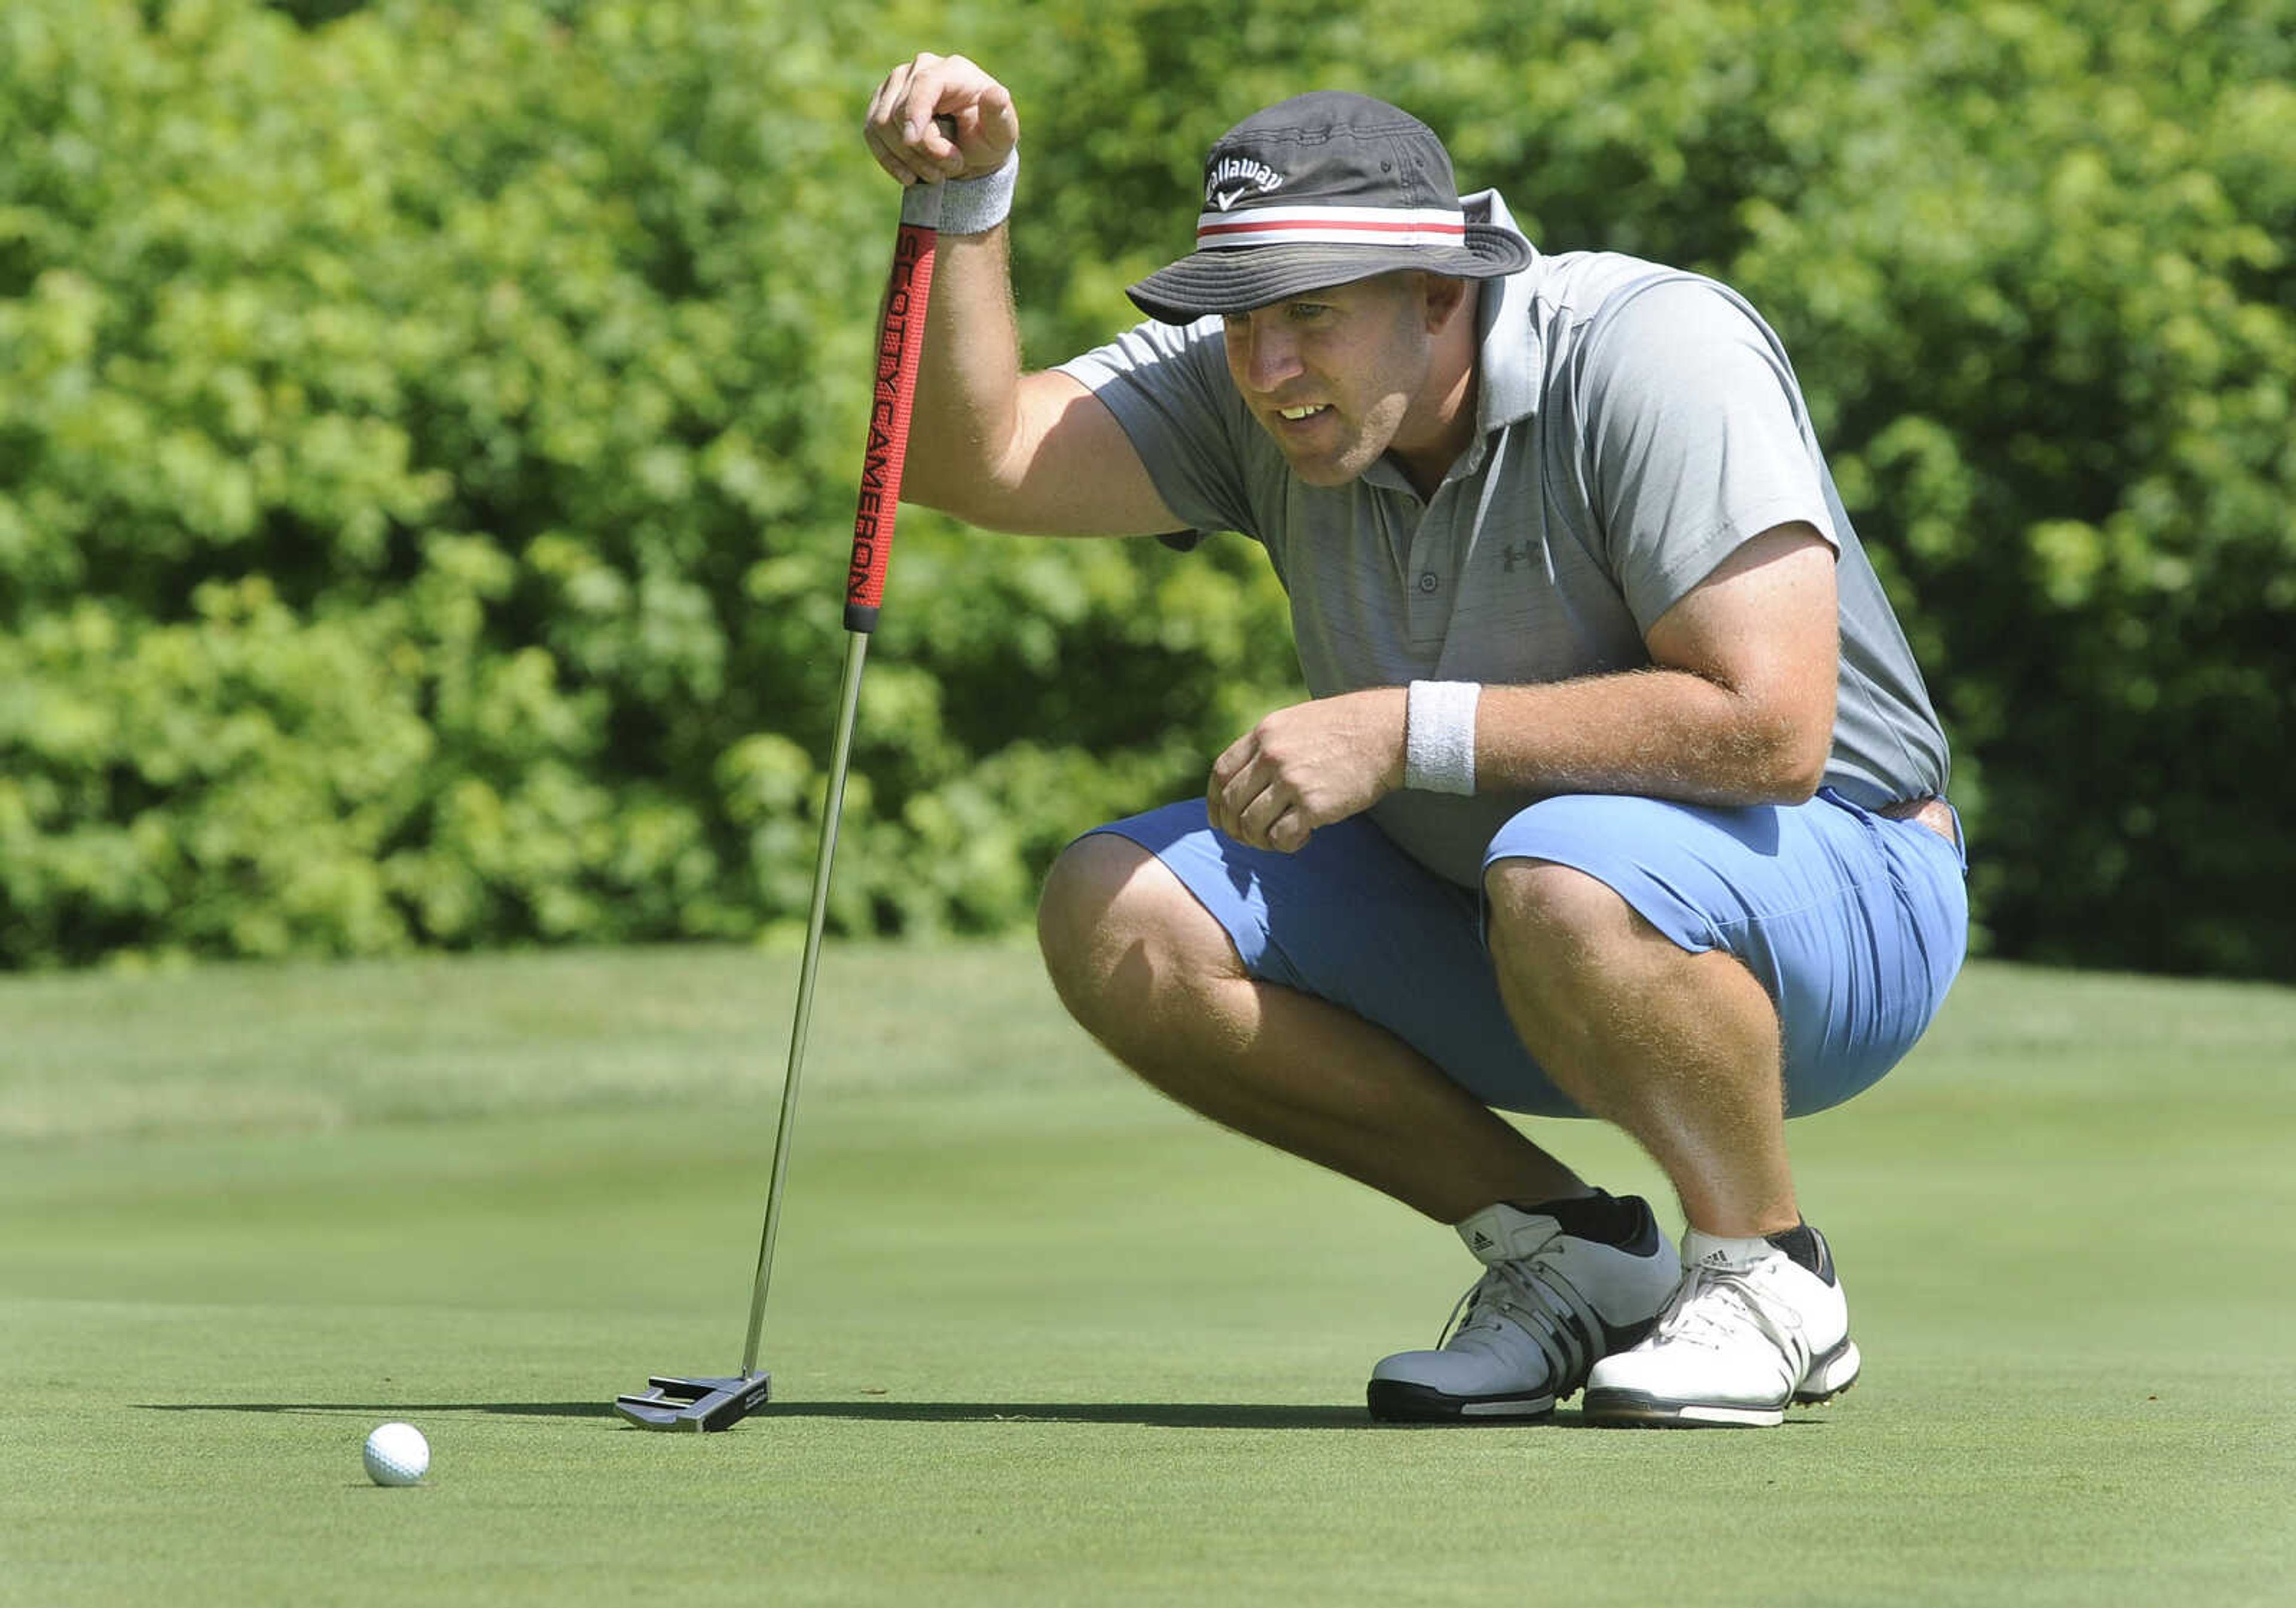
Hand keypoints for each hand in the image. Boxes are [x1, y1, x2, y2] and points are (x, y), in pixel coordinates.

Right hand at [863, 53, 1019, 186]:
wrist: (971, 152)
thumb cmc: (988, 139)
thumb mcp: (1002, 133)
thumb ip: (1000, 115)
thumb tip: (995, 94)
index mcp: (953, 69)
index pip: (924, 83)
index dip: (915, 112)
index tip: (913, 141)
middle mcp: (920, 68)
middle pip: (901, 110)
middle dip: (922, 149)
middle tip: (951, 170)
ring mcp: (896, 84)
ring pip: (882, 123)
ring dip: (907, 159)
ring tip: (935, 174)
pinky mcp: (881, 103)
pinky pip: (872, 133)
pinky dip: (889, 160)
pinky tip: (909, 176)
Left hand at [1207, 689, 1407, 852]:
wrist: (1388, 733)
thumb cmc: (1347, 728)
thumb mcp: (1297, 723)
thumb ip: (1270, 746)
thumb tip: (1248, 780)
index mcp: (1264, 734)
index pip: (1221, 773)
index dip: (1214, 802)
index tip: (1218, 819)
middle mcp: (1272, 756)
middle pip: (1232, 803)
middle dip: (1234, 828)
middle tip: (1248, 838)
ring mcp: (1291, 781)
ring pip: (1252, 825)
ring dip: (1259, 840)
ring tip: (1277, 839)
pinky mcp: (1314, 805)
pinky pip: (1281, 837)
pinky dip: (1285, 845)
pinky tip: (1303, 839)